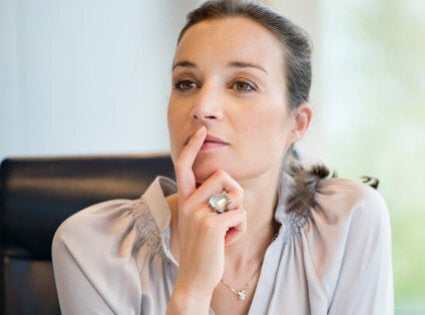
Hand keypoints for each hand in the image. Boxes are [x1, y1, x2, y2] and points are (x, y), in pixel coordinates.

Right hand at [168, 126, 246, 309]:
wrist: (195, 277)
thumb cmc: (204, 247)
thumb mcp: (199, 219)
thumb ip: (206, 200)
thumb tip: (224, 180)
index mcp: (184, 199)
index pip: (184, 165)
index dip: (192, 147)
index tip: (201, 131)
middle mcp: (188, 202)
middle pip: (222, 176)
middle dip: (235, 193)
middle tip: (228, 214)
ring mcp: (198, 213)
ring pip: (235, 196)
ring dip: (238, 214)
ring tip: (226, 230)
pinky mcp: (211, 225)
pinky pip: (240, 214)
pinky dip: (240, 228)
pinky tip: (227, 240)